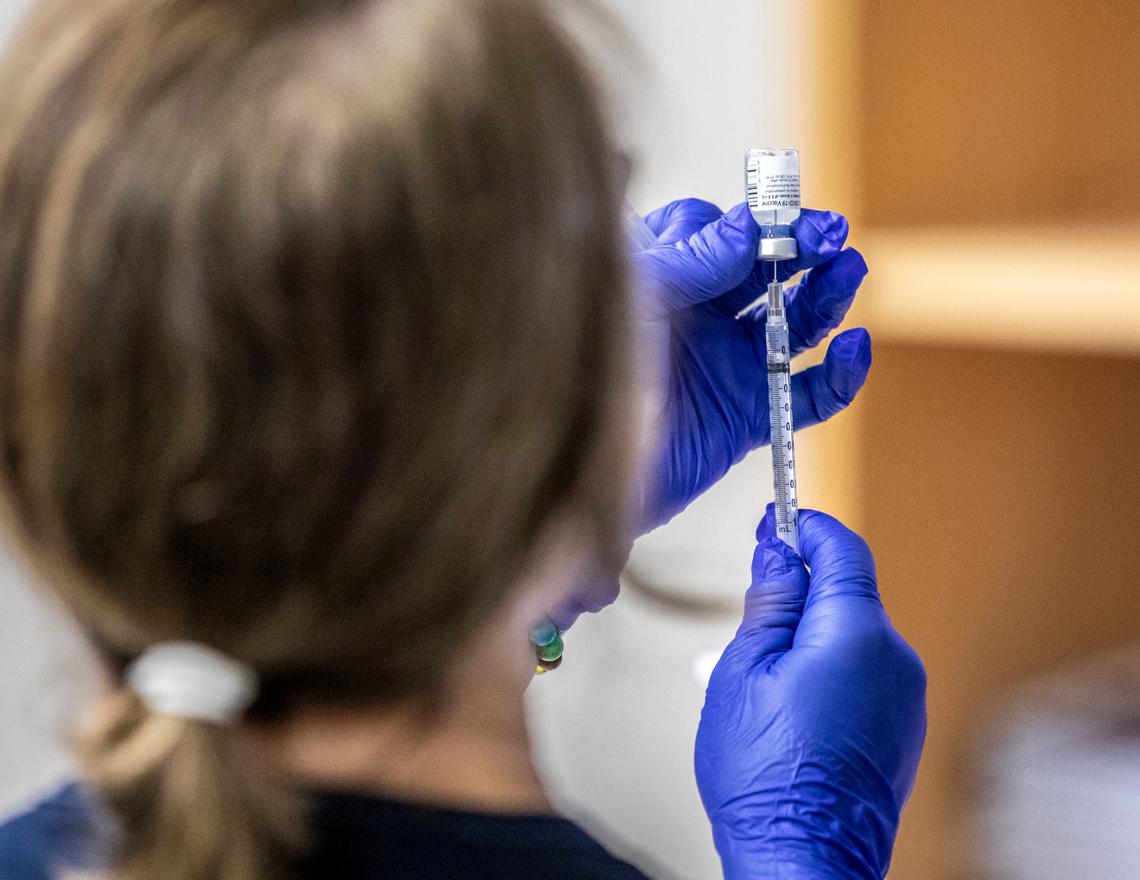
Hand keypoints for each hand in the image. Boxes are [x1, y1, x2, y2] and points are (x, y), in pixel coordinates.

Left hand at [549, 202, 869, 629]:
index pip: (719, 231)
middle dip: (803, 249)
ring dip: (828, 297)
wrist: (576, 466)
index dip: (753, 221)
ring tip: (849, 272)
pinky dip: (839, 374)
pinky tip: (853, 347)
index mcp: (663, 278)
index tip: (780, 216)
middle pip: (767, 271)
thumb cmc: (589, 370)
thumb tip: (749, 224)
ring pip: (794, 323)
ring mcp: (727, 365)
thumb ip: (696, 259)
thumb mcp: (636, 297)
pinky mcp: (747, 416)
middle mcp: (699, 316)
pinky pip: (807, 394)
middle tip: (833, 235)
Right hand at [695, 507, 925, 879]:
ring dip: (813, 637)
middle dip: (801, 593)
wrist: (803, 860)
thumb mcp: (744, 672)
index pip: (842, 551)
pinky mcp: (905, 728)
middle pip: (849, 594)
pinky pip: (868, 675)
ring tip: (764, 683)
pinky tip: (794, 711)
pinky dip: (832, 671)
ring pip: (855, 636)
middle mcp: (897, 659)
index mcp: (857, 634)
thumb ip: (768, 602)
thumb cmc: (767, 775)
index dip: (807, 528)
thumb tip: (778, 550)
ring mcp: (908, 697)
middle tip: (752, 616)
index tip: (777, 521)